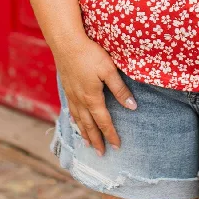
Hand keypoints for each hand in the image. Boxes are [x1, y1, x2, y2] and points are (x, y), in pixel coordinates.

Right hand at [53, 35, 136, 156]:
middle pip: (89, 125)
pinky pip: (71, 110)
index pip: (104, 122)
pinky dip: (75, 121)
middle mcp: (80, 101)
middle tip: (102, 154)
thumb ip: (120, 89)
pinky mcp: (67, 88)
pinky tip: (75, 122)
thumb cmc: (90, 54)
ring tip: (88, 145)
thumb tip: (132, 107)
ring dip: (85, 133)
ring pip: (78, 120)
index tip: (117, 146)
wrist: (66, 44)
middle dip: (97, 140)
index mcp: (92, 98)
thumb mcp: (109, 70)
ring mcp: (71, 95)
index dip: (111, 135)